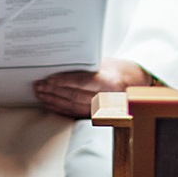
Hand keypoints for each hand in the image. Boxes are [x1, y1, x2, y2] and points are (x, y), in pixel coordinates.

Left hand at [33, 59, 151, 119]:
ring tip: (41, 95)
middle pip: (75, 95)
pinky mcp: (98, 115)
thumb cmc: (120, 69)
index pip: (82, 82)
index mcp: (109, 81)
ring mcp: (102, 108)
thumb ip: (86, 64)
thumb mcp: (106, 61)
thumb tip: (61, 61)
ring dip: (54, 101)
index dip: (64, 81)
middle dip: (54, 91)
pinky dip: (61, 109)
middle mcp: (106, 96)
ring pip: (73, 106)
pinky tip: (50, 105)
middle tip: (39, 86)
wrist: (138, 82)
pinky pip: (76, 113)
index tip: (49, 79)